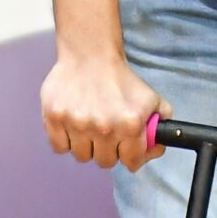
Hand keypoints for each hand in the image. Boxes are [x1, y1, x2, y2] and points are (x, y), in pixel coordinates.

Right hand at [41, 53, 171, 170]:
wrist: (90, 55)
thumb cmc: (119, 79)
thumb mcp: (151, 98)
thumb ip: (162, 125)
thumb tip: (156, 147)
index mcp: (129, 125)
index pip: (131, 162)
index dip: (129, 154)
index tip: (124, 146)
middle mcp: (103, 127)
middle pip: (104, 161)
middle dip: (106, 149)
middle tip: (104, 132)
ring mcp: (76, 123)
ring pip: (81, 156)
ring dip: (85, 145)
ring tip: (87, 125)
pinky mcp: (54, 116)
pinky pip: (58, 146)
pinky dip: (64, 140)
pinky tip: (71, 124)